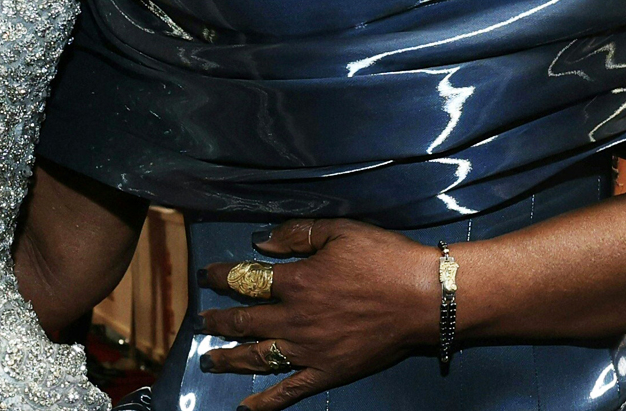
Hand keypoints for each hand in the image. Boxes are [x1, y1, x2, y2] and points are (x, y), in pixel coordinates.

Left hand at [195, 219, 438, 410]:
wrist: (424, 298)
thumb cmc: (384, 259)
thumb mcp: (340, 231)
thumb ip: (298, 234)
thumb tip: (261, 242)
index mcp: (296, 282)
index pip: (246, 279)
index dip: (221, 276)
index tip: (207, 276)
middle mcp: (295, 318)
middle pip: (244, 320)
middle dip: (217, 321)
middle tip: (201, 322)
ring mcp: (309, 349)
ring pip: (258, 356)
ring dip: (229, 359)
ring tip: (209, 360)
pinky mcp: (327, 371)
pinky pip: (289, 390)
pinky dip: (265, 402)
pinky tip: (245, 408)